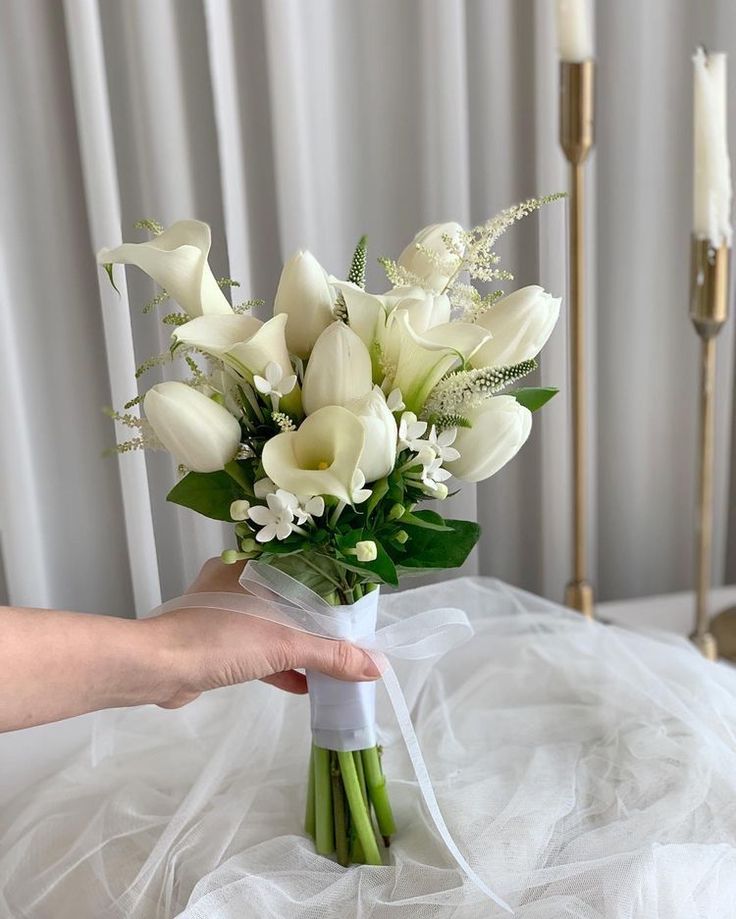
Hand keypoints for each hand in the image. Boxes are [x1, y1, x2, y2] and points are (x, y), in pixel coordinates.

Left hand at [150, 558, 380, 708]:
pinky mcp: (213, 640)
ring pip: (272, 624)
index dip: (334, 586)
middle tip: (348, 637)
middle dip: (319, 622)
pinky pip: (255, 648)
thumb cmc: (220, 638)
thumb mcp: (285, 643)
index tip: (358, 606)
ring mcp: (222, 611)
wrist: (158, 667)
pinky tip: (301, 683)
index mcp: (255, 564)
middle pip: (291, 598)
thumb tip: (375, 666)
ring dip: (299, 645)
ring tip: (329, 663)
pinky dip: (278, 663)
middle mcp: (237, 580)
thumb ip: (332, 654)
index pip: (305, 567)